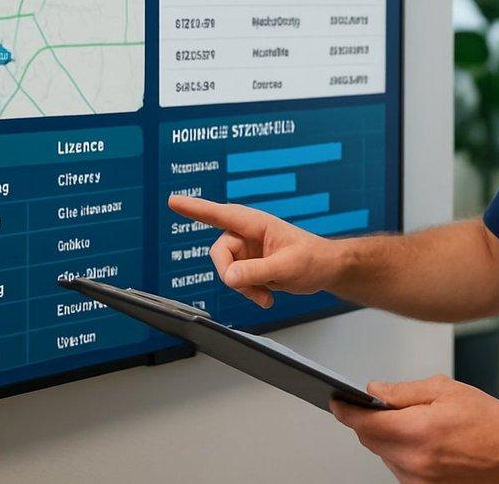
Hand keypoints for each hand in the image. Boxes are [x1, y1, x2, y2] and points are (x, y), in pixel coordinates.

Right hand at [168, 194, 339, 307]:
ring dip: (244, 287)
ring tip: (266, 295)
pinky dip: (249, 292)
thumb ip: (256, 271)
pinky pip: (237, 281)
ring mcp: (247, 251)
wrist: (326, 270)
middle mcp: (247, 234)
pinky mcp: (250, 266)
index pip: (219, 214)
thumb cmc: (313, 259)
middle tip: (250, 287)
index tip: (173, 201)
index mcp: (255, 223)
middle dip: (232, 274)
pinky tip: (267, 296)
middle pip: (220, 252)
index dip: (195, 209)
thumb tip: (228, 277)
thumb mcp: (286, 267)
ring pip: (227, 271)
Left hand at [331, 374, 498, 481]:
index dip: (346, 410)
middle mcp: (415, 464)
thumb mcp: (447, 390)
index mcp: (418, 433)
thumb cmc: (491, 422)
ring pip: (385, 456)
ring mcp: (420, 483)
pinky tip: (423, 441)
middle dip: (369, 422)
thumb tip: (375, 391)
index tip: (336, 401)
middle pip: (370, 441)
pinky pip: (401, 470)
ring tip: (415, 423)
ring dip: (388, 439)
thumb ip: (404, 391)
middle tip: (380, 405)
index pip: (364, 423)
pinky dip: (402, 454)